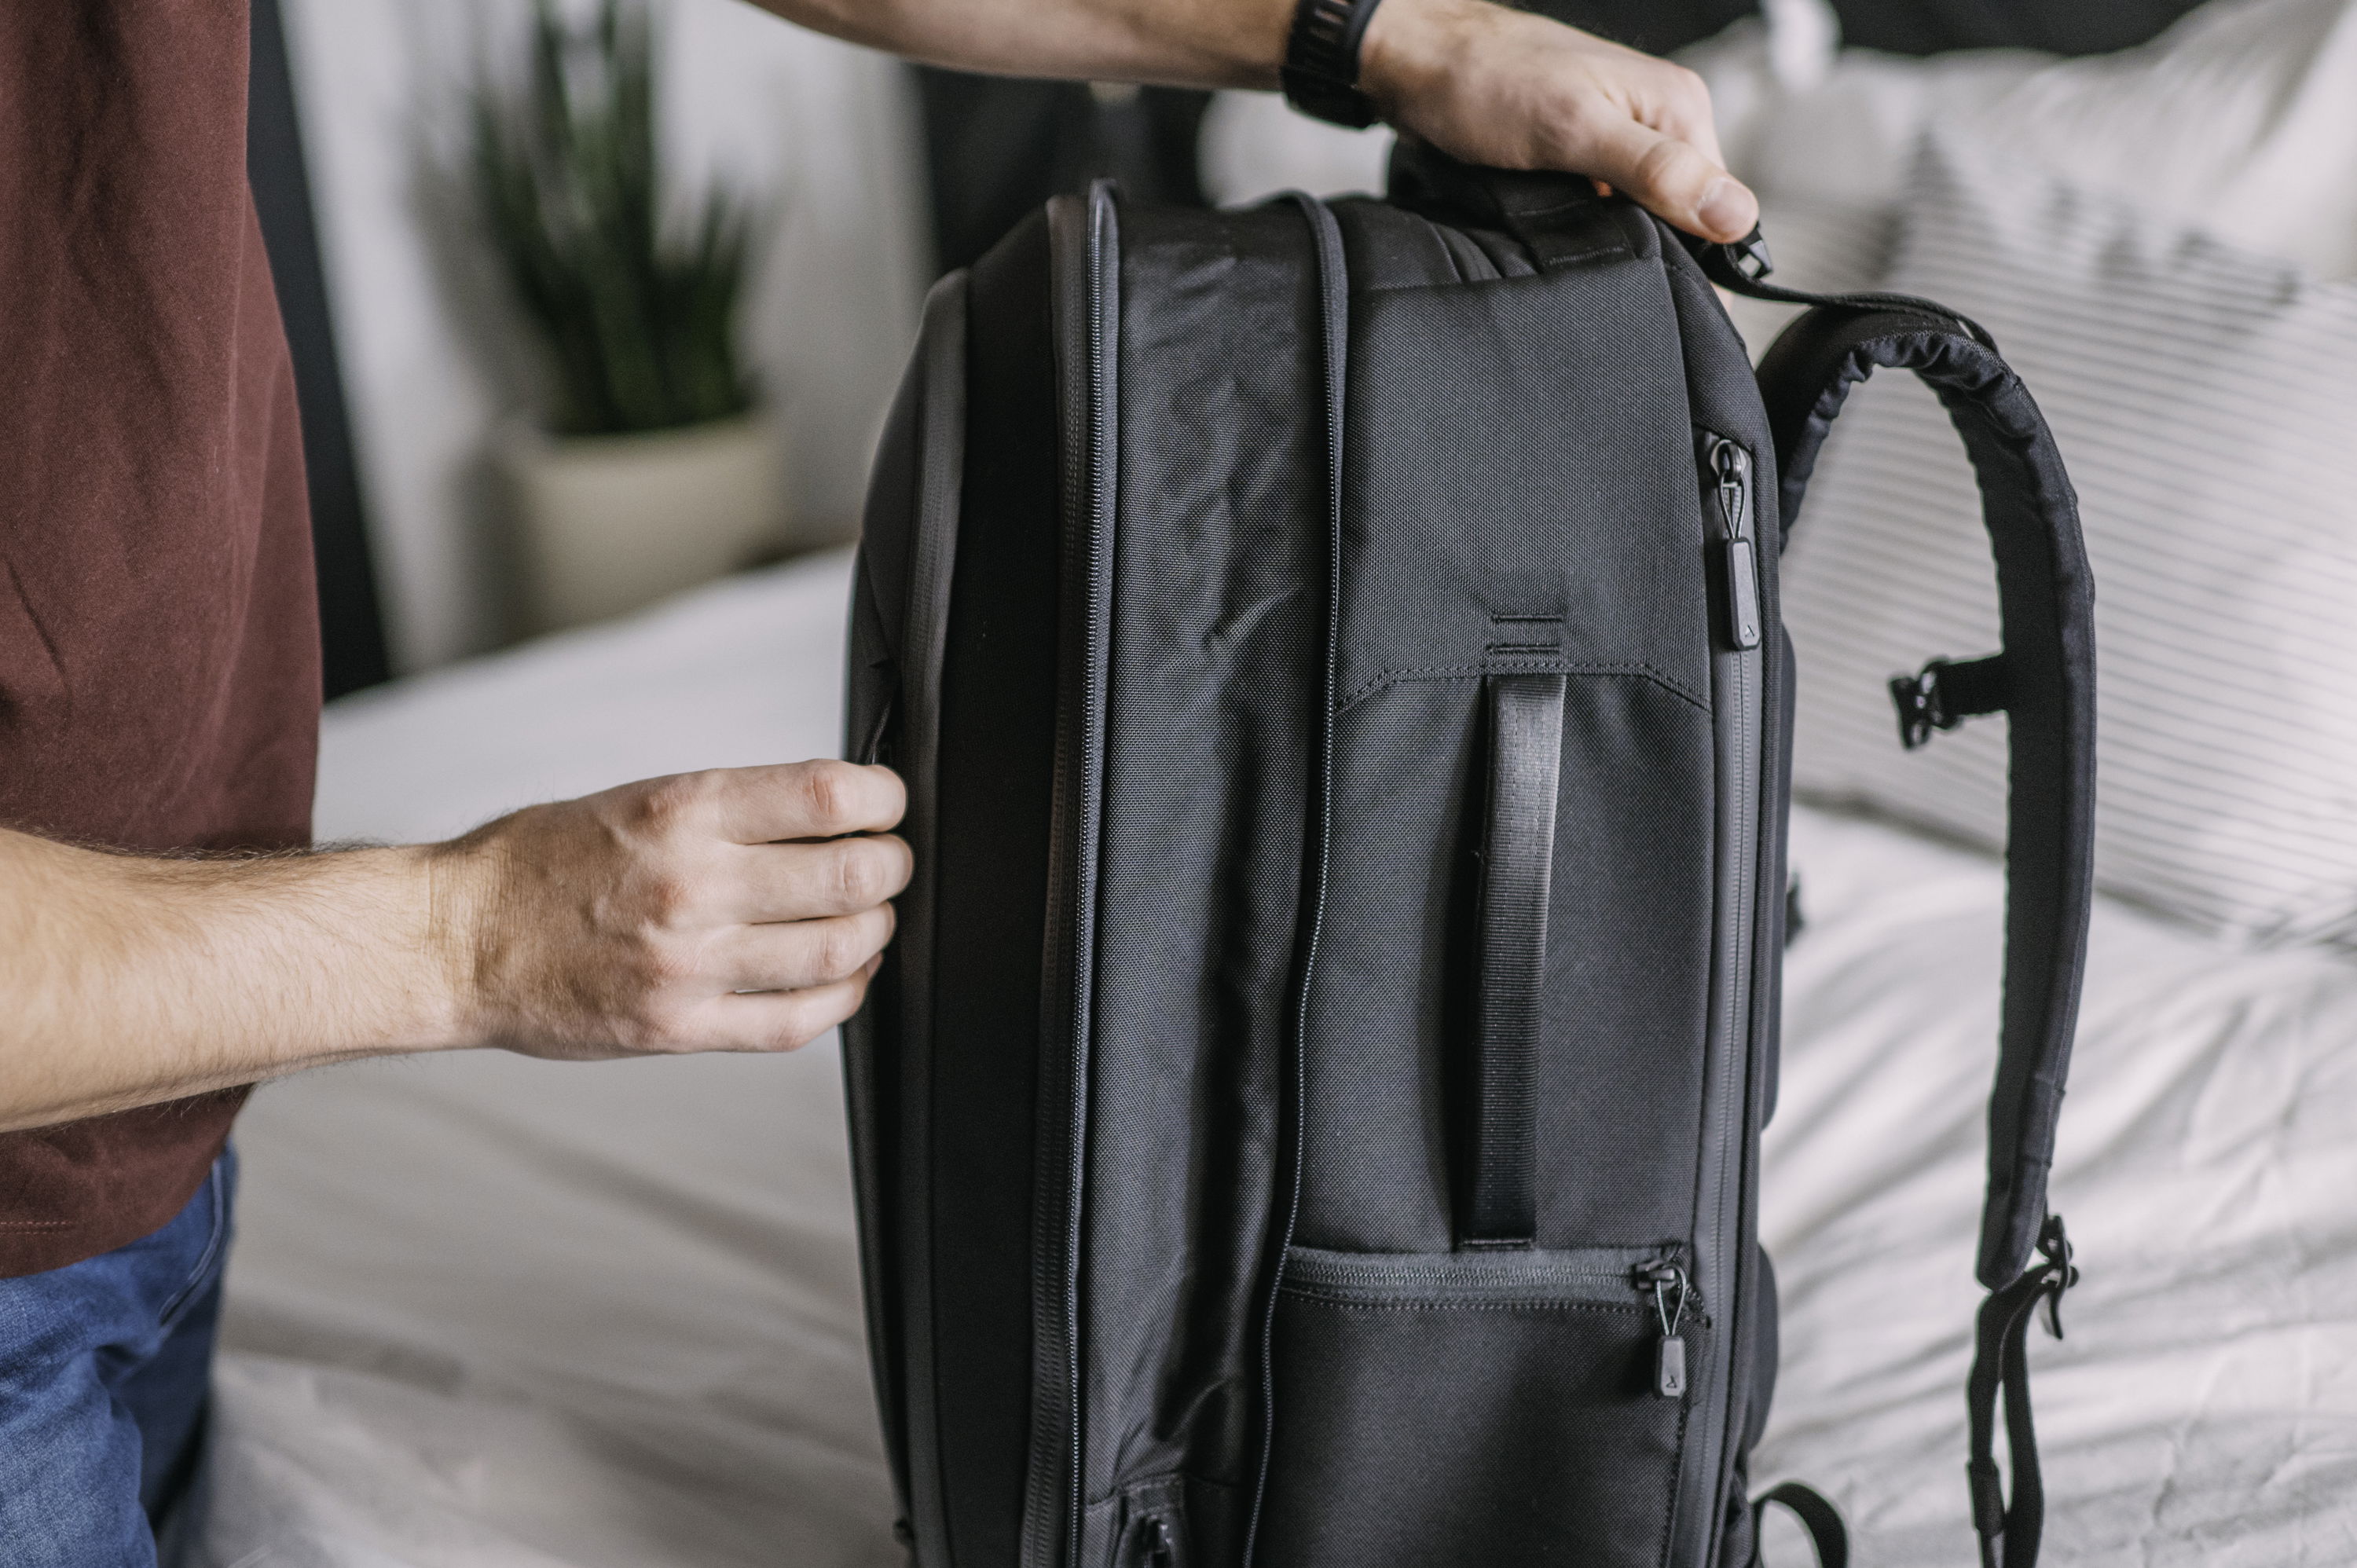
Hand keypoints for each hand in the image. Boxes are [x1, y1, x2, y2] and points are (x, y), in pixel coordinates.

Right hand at [434, 760, 910, 1058]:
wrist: (457, 939)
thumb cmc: (542, 861)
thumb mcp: (639, 798)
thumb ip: (734, 809)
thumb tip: (833, 814)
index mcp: (683, 812)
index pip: (826, 797)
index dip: (883, 800)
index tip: (887, 804)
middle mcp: (692, 885)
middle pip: (851, 878)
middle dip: (891, 867)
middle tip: (889, 863)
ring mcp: (688, 963)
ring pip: (837, 952)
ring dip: (874, 932)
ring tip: (867, 919)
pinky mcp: (680, 1026)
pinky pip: (796, 1021)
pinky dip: (841, 996)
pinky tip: (842, 976)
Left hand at [1358, 0, 1759, 243]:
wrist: (1418, 61)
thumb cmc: (1484, 81)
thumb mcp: (1573, 130)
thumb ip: (1654, 170)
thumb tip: (1734, 213)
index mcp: (1677, 107)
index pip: (1722, 206)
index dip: (1702, 261)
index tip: (1672, 302)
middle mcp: (1658, 118)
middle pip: (1685, 214)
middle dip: (1657, 253)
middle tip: (1614, 283)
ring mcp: (1621, 134)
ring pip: (1644, 214)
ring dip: (1618, 244)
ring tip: (1584, 260)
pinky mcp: (1584, 151)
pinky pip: (1607, 206)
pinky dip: (1588, 228)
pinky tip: (1564, 239)